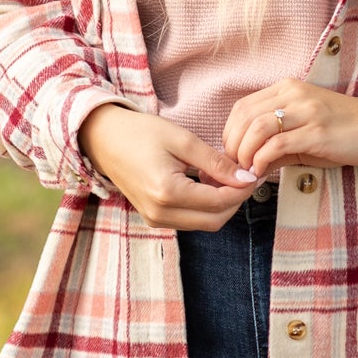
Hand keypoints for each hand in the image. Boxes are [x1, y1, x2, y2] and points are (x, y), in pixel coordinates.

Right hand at [79, 103, 256, 230]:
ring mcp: (155, 219)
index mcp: (167, 192)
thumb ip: (215, 162)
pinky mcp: (154, 219)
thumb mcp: (182, 140)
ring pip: (204, 223)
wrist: (103, 139)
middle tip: (244, 177)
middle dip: (235, 201)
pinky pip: (189, 220)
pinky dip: (205, 207)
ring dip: (221, 205)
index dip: (242, 189)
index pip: (219, 202)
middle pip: (215, 220)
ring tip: (225, 177)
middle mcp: (160, 213)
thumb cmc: (140, 133)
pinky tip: (207, 184)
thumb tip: (245, 178)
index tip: (254, 173)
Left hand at [222, 78, 357, 180]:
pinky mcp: (318, 132)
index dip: (229, 134)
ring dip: (244, 154)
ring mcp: (307, 111)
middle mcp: (294, 94)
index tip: (231, 157)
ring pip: (257, 128)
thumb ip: (275, 145)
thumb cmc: (343, 133)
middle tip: (234, 169)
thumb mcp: (304, 134)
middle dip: (232, 146)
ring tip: (247, 172)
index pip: (242, 107)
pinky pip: (278, 143)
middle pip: (244, 117)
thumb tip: (248, 165)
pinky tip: (262, 171)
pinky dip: (262, 159)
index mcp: (287, 89)